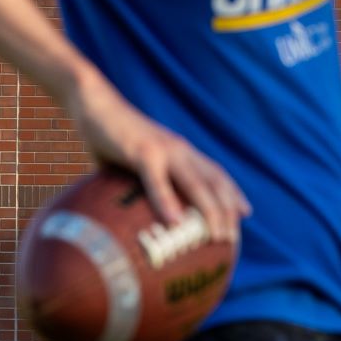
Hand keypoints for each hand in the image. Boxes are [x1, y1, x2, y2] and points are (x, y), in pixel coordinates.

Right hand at [65, 70, 248, 240]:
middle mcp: (180, 150)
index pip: (215, 173)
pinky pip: (158, 180)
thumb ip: (135, 182)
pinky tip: (175, 221)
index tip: (245, 213)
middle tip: (233, 237)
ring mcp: (164, 150)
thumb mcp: (129, 161)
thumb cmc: (109, 136)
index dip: (232, 192)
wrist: (94, 103)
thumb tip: (127, 213)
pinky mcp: (143, 152)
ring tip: (217, 235)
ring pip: (196, 183)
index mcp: (180, 151)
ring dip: (209, 210)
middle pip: (214, 182)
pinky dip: (168, 201)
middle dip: (227, 209)